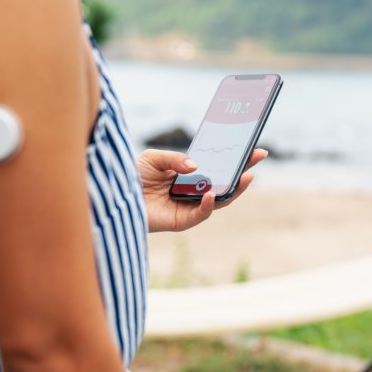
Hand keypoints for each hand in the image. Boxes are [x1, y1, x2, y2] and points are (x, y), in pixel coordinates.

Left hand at [136, 148, 267, 232]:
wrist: (114, 197)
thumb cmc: (132, 177)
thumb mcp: (154, 158)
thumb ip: (176, 159)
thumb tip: (197, 166)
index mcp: (190, 175)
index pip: (218, 167)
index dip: (236, 160)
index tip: (253, 149)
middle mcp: (194, 191)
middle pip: (225, 183)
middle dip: (243, 171)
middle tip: (257, 158)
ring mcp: (189, 207)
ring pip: (219, 200)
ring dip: (234, 189)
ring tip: (246, 177)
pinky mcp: (181, 221)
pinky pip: (201, 214)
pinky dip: (208, 204)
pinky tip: (211, 194)